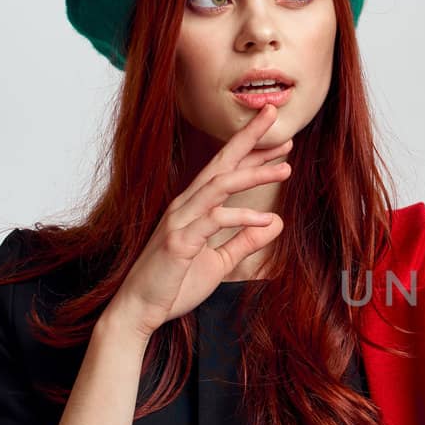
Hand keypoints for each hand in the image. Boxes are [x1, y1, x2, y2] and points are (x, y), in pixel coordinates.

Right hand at [107, 104, 291, 336]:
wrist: (139, 310)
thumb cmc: (173, 284)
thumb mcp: (219, 261)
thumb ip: (245, 241)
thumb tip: (276, 223)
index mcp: (194, 208)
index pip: (226, 170)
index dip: (252, 152)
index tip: (281, 140)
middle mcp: (186, 206)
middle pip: (222, 163)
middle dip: (249, 137)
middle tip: (274, 114)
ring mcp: (180, 221)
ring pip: (220, 185)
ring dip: (253, 173)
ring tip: (285, 167)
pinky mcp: (178, 241)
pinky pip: (214, 221)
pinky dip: (241, 218)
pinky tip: (266, 219)